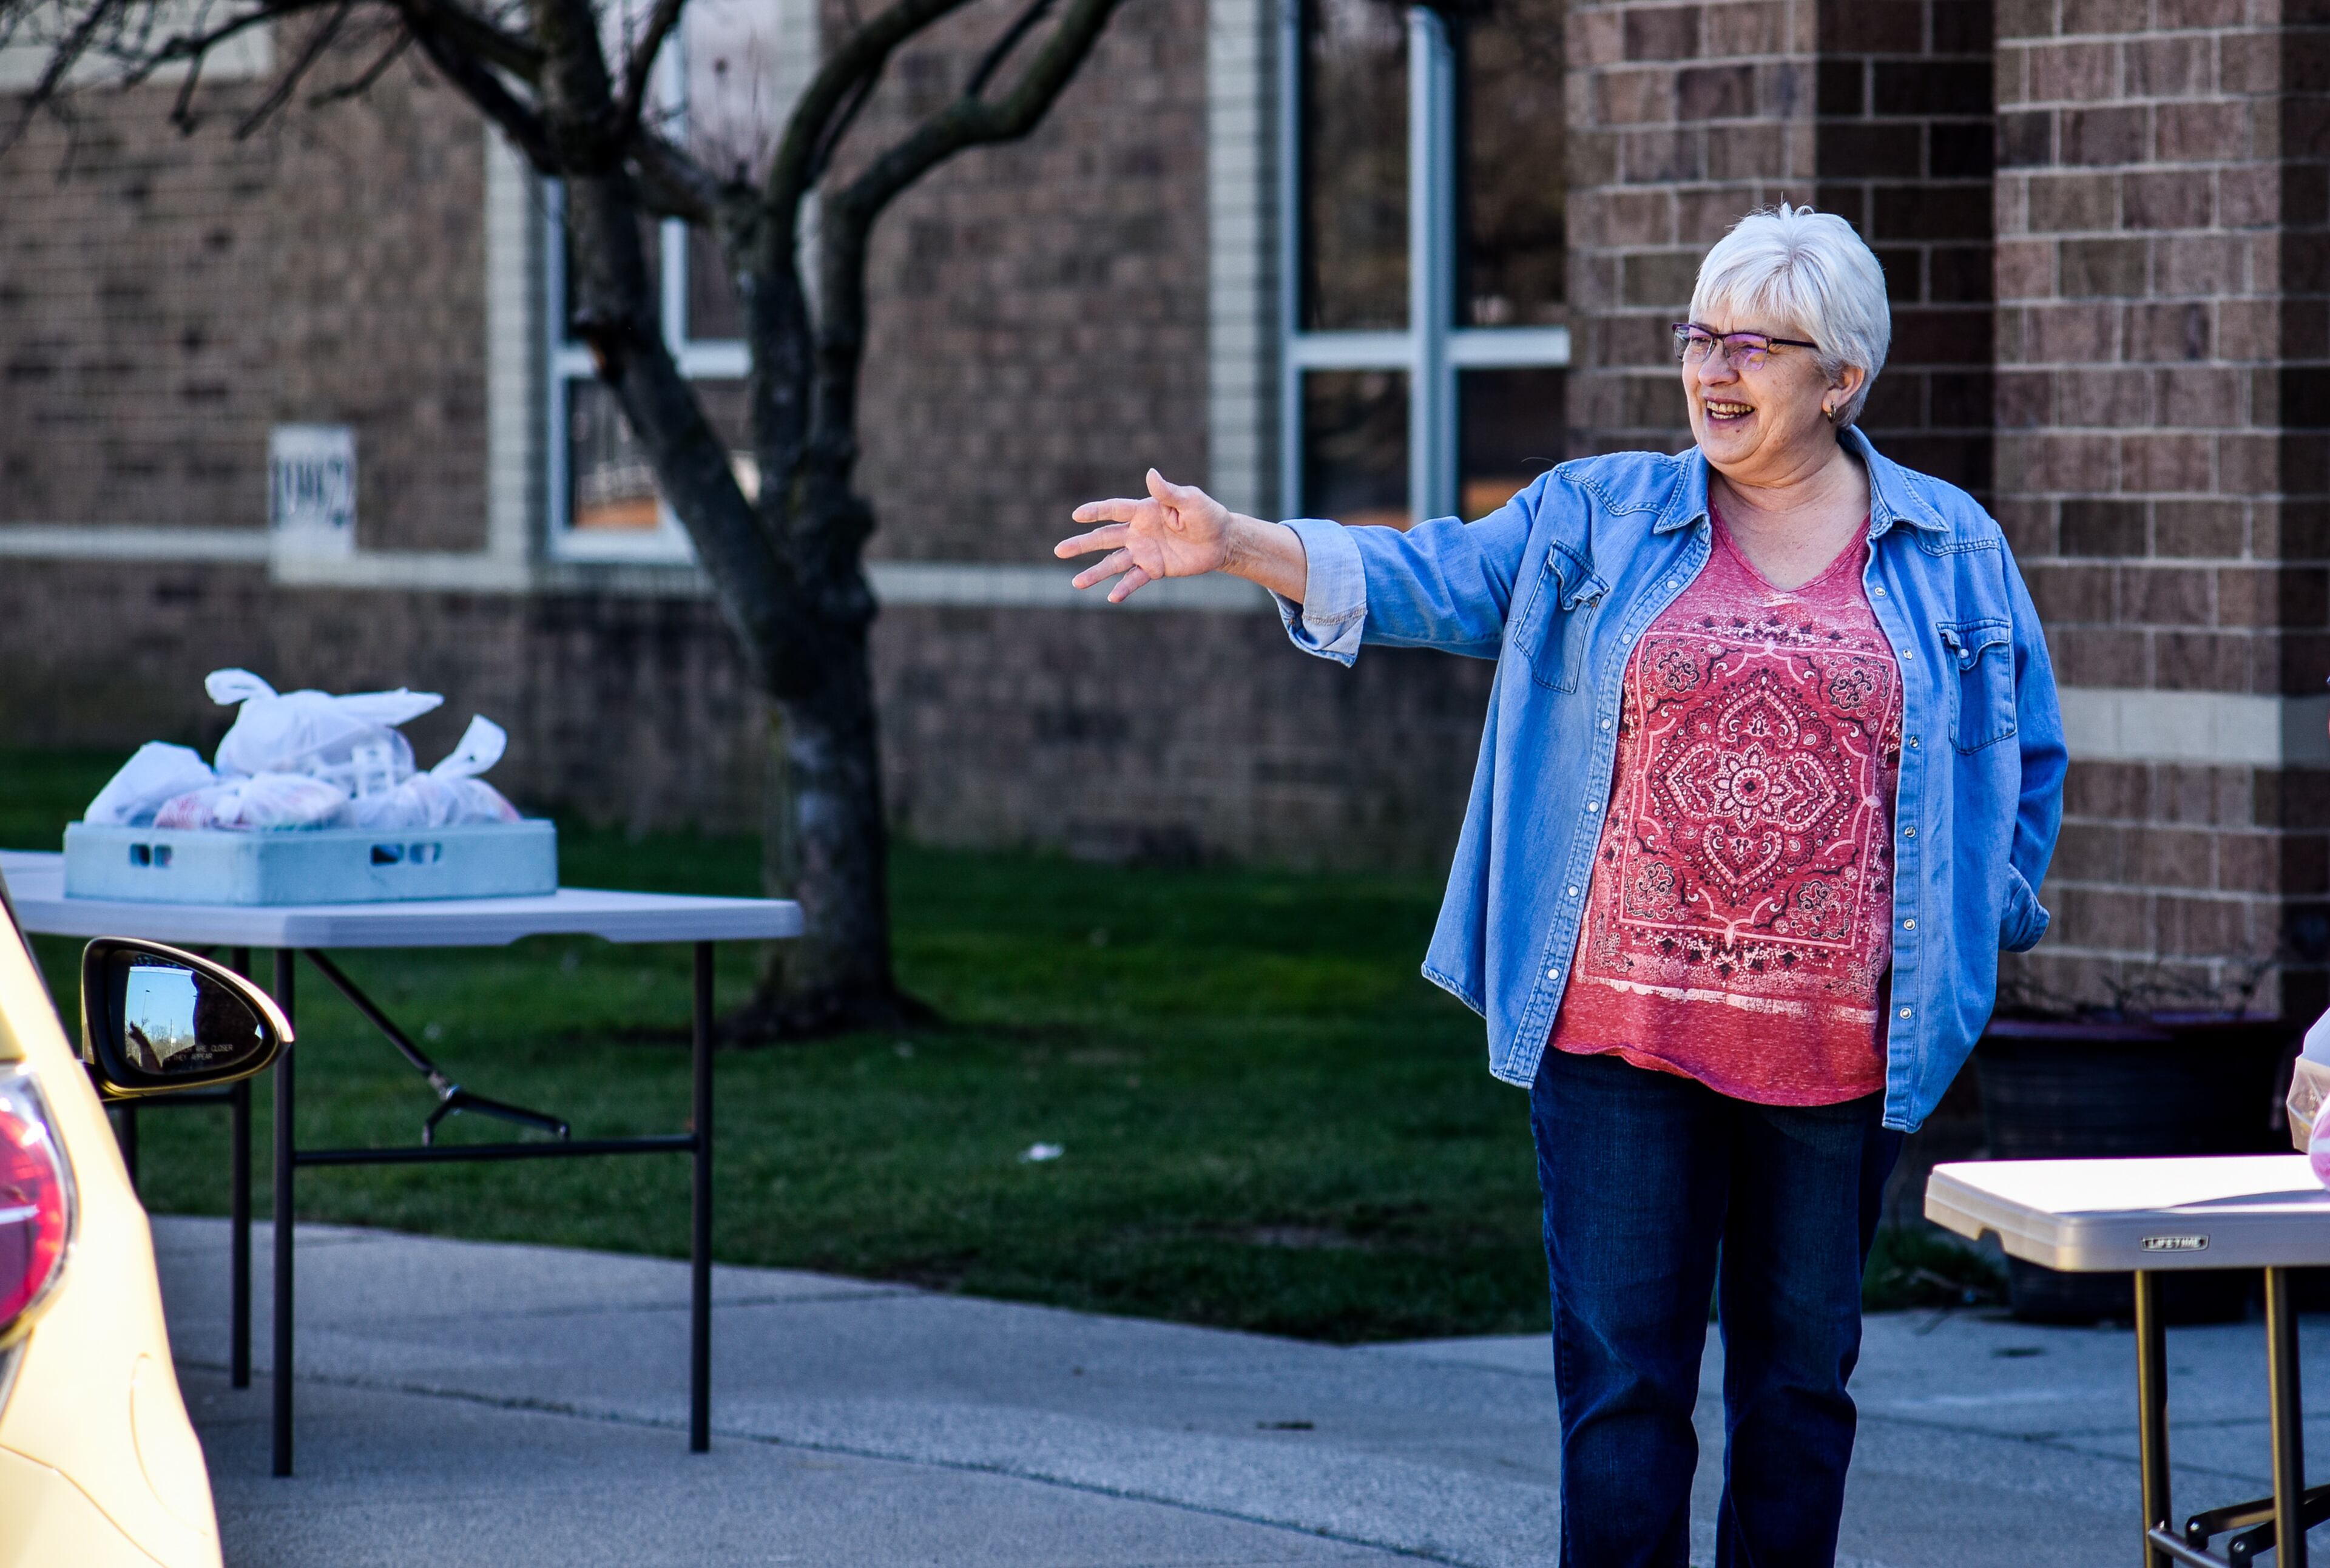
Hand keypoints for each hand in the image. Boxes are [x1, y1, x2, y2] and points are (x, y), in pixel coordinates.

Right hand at [1055, 470, 1235, 603]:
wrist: (1221, 541)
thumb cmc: (1206, 514)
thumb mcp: (1190, 500)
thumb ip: (1168, 492)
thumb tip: (1150, 474)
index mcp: (1143, 511)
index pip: (1114, 510)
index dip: (1095, 512)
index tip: (1076, 515)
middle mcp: (1138, 532)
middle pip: (1104, 538)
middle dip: (1081, 544)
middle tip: (1059, 550)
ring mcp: (1144, 552)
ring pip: (1113, 563)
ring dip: (1095, 573)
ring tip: (1076, 583)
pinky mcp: (1154, 569)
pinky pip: (1135, 580)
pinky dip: (1124, 589)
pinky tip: (1112, 598)